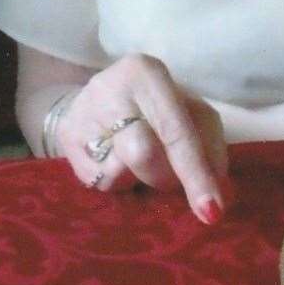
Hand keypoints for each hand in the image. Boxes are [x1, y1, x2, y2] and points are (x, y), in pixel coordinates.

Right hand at [55, 54, 230, 222]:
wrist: (101, 97)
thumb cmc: (156, 108)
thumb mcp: (190, 113)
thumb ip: (209, 147)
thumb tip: (218, 191)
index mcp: (146, 73)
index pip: (176, 131)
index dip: (196, 174)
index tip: (211, 211)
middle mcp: (109, 87)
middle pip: (142, 154)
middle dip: (164, 178)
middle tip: (170, 178)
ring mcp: (82, 111)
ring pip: (117, 174)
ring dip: (138, 181)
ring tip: (139, 163)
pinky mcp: (66, 136)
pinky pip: (96, 182)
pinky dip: (117, 182)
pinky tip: (117, 162)